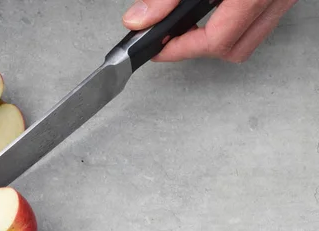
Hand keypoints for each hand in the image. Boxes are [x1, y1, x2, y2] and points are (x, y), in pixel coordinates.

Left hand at [122, 0, 297, 62]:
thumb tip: (141, 18)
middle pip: (235, 48)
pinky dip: (234, 21)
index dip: (181, 49)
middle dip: (198, 48)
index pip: (217, 40)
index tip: (157, 48)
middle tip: (168, 37)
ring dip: (218, 38)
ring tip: (187, 24)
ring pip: (251, 36)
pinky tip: (212, 8)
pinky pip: (262, 17)